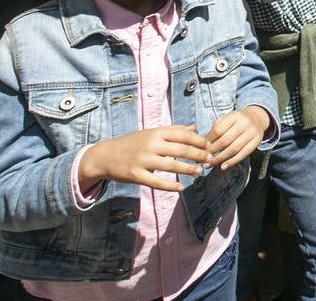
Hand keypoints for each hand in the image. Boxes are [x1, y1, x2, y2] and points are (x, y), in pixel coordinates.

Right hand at [79, 125, 208, 192]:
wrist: (105, 156)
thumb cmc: (132, 143)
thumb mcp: (151, 132)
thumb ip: (173, 130)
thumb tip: (194, 127)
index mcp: (155, 132)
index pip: (182, 134)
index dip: (198, 140)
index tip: (210, 145)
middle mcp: (150, 145)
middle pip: (180, 149)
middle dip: (197, 155)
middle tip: (209, 159)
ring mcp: (143, 160)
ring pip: (170, 165)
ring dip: (187, 169)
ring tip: (199, 172)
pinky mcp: (136, 175)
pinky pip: (156, 182)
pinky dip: (170, 186)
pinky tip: (181, 188)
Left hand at [205, 106, 270, 170]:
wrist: (257, 119)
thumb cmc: (236, 122)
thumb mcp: (227, 119)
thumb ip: (215, 129)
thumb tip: (202, 144)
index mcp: (234, 115)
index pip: (218, 129)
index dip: (208, 141)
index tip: (200, 149)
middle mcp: (244, 123)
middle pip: (225, 140)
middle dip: (212, 151)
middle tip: (203, 159)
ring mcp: (252, 132)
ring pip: (234, 148)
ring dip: (220, 158)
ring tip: (210, 164)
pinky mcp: (257, 142)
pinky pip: (243, 154)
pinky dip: (232, 162)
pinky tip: (223, 166)